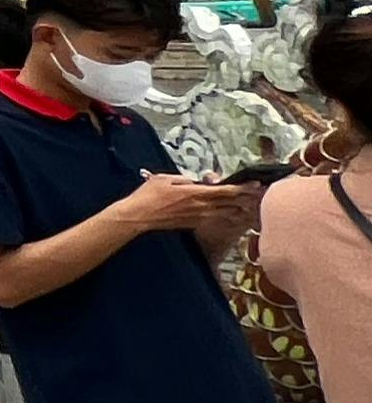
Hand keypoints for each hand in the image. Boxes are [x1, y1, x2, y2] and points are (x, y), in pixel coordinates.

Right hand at [119, 172, 258, 239]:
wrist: (139, 216)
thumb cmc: (149, 195)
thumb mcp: (166, 179)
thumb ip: (186, 180)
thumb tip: (198, 181)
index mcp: (196, 193)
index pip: (225, 190)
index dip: (242, 188)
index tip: (256, 184)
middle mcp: (201, 207)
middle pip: (230, 203)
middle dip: (247, 198)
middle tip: (262, 194)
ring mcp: (198, 217)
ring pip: (226, 212)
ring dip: (242, 209)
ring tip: (256, 205)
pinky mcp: (194, 223)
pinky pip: (217, 219)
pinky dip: (230, 216)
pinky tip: (237, 215)